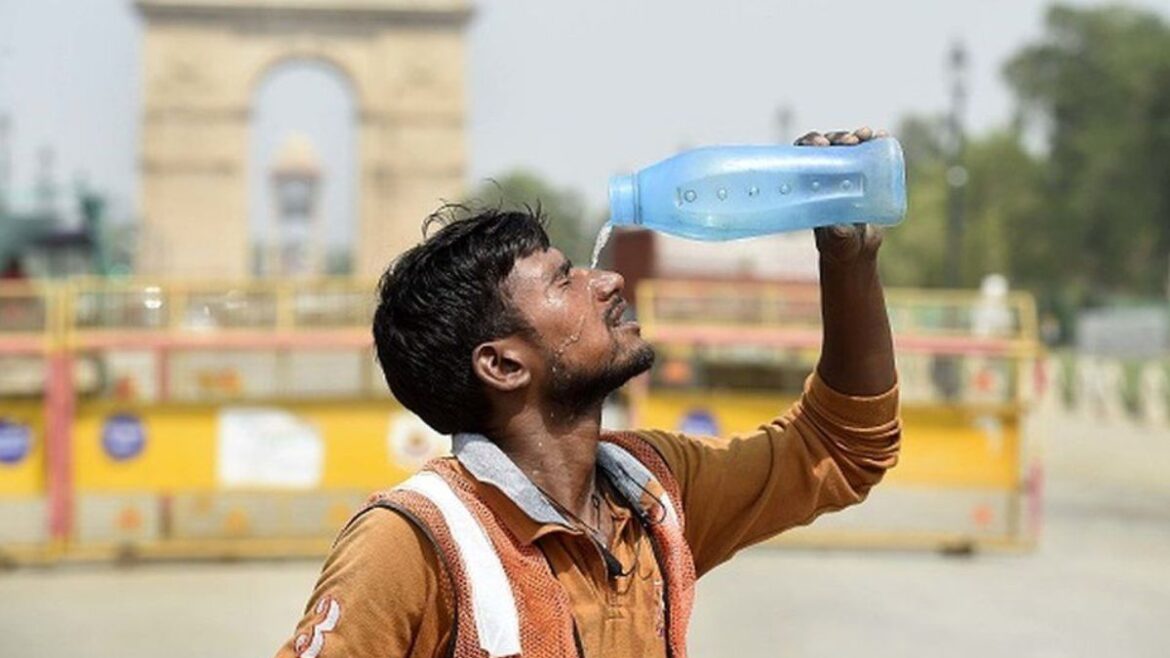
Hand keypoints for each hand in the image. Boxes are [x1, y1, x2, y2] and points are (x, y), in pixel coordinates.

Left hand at [795, 126, 886, 263]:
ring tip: (866, 135)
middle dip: (837, 137)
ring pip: (847, 146)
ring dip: (856, 135)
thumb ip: (838, 236)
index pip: (802, 155)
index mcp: (809, 185)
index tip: (822, 144)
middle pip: (827, 146)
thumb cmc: (839, 246)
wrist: (858, 249)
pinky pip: (869, 154)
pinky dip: (875, 142)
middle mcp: (825, 175)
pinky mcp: (865, 176)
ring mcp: (845, 173)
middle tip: (850, 141)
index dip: (809, 142)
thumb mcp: (838, 241)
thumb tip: (840, 227)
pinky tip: (882, 136)